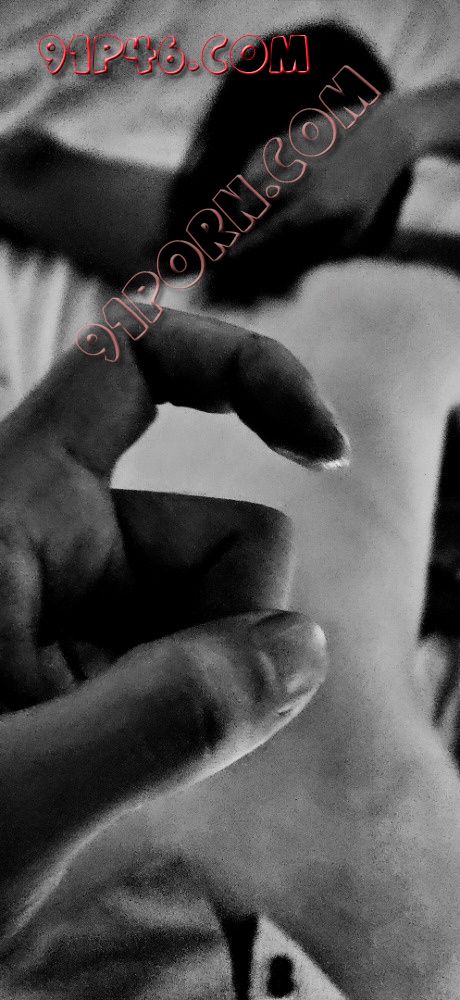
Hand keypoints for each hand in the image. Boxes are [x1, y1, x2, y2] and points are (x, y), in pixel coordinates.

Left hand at [0, 306, 344, 944]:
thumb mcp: (11, 795)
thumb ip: (157, 721)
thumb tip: (299, 648)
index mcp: (6, 506)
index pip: (133, 360)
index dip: (247, 369)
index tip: (327, 453)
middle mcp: (51, 537)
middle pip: (229, 536)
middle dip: (230, 638)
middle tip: (130, 745)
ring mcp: (80, 603)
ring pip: (226, 614)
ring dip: (203, 697)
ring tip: (101, 778)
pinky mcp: (98, 661)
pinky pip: (203, 668)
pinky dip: (188, 724)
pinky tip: (113, 781)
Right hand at [206, 95, 412, 304]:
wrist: (385, 137)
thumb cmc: (370, 191)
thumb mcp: (354, 228)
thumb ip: (322, 248)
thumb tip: (292, 262)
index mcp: (319, 207)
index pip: (273, 231)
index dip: (248, 246)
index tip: (230, 257)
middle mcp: (304, 180)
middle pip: (255, 203)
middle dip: (239, 221)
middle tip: (236, 231)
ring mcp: (298, 155)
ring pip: (253, 177)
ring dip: (241, 197)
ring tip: (241, 210)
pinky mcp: (294, 135)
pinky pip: (260, 153)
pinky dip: (248, 170)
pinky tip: (248, 182)